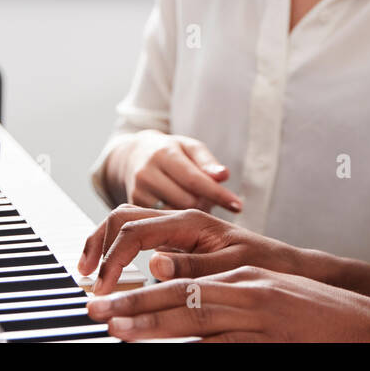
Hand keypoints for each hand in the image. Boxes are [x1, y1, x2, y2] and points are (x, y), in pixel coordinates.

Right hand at [78, 206, 302, 293]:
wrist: (284, 264)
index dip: (113, 260)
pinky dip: (118, 249)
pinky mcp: (177, 240)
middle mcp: (180, 218)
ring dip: (104, 243)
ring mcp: (177, 227)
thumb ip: (192, 266)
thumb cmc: (263, 264)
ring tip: (90, 271)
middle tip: (85, 276)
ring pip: (127, 223)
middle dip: (98, 242)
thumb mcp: (231, 268)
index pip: (135, 231)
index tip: (103, 289)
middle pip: (123, 217)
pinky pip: (139, 236)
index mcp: (190, 221)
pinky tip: (113, 271)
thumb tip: (154, 263)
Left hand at [85, 266, 369, 341]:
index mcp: (243, 276)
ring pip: (197, 320)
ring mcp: (260, 316)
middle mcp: (247, 290)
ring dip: (155, 326)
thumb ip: (226, 296)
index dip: (143, 290)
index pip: (183, 281)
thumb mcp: (266, 296)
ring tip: (119, 330)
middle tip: (97, 311)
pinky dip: (198, 351)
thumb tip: (180, 300)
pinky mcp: (271, 340)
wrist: (365, 325)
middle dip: (135, 304)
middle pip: (180, 296)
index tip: (109, 298)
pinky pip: (225, 347)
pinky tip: (173, 354)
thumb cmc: (314, 314)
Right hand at [115, 131, 240, 212]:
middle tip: (212, 199)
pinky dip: (176, 219)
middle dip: (205, 203)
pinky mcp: (133, 208)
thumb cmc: (170, 151)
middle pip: (187, 201)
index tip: (238, 206)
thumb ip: (207, 163)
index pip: (195, 179)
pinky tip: (180, 211)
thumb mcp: (189, 148)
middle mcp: (147, 174)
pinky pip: (162, 222)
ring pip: (174, 215)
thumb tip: (224, 176)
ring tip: (194, 200)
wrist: (131, 155)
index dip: (218, 194)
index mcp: (164, 154)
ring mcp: (137, 192)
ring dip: (191, 213)